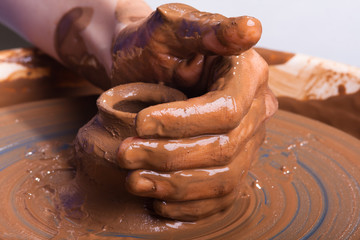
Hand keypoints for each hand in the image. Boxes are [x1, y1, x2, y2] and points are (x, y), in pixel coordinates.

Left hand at [113, 4, 277, 219]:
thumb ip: (206, 28)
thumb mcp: (171, 28)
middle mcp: (255, 111)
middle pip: (223, 148)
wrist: (146, 66)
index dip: (183, 122)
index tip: (140, 123)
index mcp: (248, 74)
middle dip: (170, 157)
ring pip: (223, 178)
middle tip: (127, 155)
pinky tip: (159, 200)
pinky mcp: (232, 163)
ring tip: (135, 180)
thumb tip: (249, 29)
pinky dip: (190, 205)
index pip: (226, 110)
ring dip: (176, 185)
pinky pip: (221, 195)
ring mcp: (247, 141)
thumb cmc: (154, 46)